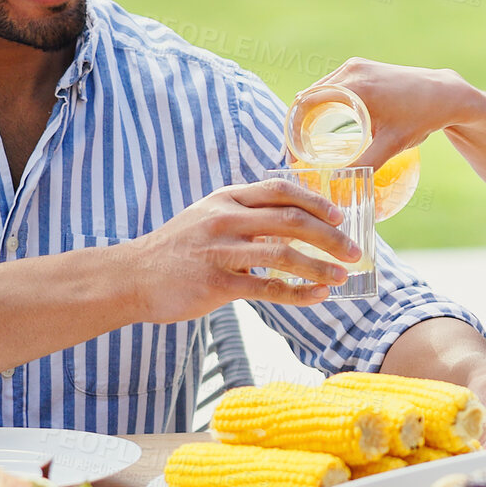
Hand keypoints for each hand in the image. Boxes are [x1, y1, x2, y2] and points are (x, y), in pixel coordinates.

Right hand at [119, 179, 361, 322]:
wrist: (131, 277)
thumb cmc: (179, 248)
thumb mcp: (210, 216)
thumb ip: (247, 214)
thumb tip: (297, 220)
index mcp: (228, 198)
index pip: (281, 190)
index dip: (316, 201)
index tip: (340, 215)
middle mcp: (226, 218)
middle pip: (291, 221)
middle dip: (329, 236)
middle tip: (354, 251)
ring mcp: (220, 250)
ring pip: (284, 254)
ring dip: (319, 266)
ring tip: (341, 276)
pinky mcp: (216, 283)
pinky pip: (267, 288)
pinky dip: (298, 293)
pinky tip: (317, 296)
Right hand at [305, 59, 478, 169]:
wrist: (445, 93)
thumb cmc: (421, 118)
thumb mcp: (392, 144)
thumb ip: (365, 165)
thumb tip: (340, 186)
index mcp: (353, 87)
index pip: (306, 106)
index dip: (293, 130)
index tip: (292, 155)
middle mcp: (351, 71)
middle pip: (309, 98)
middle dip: (299, 125)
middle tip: (298, 153)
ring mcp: (356, 65)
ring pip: (320, 90)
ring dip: (310, 112)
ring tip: (307, 142)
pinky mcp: (363, 66)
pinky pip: (334, 84)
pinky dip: (325, 102)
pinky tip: (325, 123)